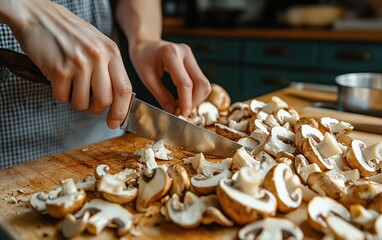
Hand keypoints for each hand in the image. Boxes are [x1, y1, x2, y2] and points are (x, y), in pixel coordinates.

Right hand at [4, 0, 131, 128]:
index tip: (115, 122)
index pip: (124, 89)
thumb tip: (117, 99)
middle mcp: (98, 57)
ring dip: (74, 100)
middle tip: (87, 100)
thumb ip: (109, 67)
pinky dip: (58, 93)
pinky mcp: (59, 69)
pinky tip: (58, 78)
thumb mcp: (98, 44)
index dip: (121, 111)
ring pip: (82, 103)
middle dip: (95, 108)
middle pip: (104, 101)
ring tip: (70, 83)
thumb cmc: (69, 32)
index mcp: (111, 51)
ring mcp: (79, 63)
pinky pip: (62, 98)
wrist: (38, 15)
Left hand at [128, 40, 210, 115]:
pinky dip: (195, 93)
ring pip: (204, 83)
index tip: (183, 114)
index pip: (185, 82)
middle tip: (182, 112)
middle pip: (201, 83)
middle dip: (194, 101)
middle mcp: (185, 53)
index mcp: (171, 54)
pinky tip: (183, 99)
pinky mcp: (193, 61)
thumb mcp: (147, 78)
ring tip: (181, 106)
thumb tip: (172, 112)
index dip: (186, 101)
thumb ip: (161, 95)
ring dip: (196, 98)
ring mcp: (191, 56)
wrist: (146, 43)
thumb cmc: (143, 58)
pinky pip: (200, 80)